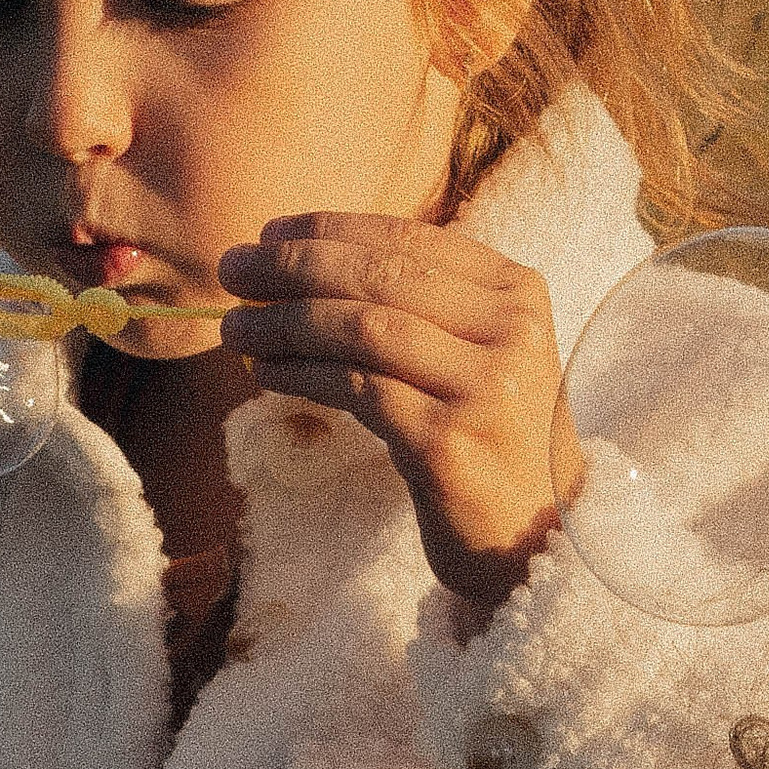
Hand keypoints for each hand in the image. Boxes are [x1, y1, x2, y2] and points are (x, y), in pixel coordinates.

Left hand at [219, 214, 583, 616]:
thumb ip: (422, 305)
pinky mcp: (446, 444)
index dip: (328, 230)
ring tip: (235, 328)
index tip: (268, 232)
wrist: (536, 538)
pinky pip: (355, 390)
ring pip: (361, 329)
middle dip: (291, 266)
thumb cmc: (491, 441)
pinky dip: (300, 376)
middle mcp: (510, 331)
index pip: (408, 239)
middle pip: (379, 276)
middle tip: (232, 269)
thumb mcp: (478, 355)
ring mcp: (483, 388)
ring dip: (284, 324)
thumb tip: (305, 263)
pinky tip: (266, 375)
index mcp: (518, 292)